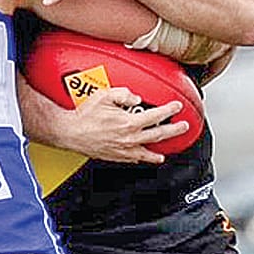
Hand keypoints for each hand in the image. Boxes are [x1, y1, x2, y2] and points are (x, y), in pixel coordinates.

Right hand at [55, 87, 188, 163]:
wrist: (69, 132)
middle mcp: (129, 139)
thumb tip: (136, 97)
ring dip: (159, 151)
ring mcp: (123, 150)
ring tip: (167, 149)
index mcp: (129, 123)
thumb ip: (123, 94)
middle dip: (174, 130)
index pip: (156, 116)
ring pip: (148, 152)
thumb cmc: (84, 115)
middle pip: (159, 135)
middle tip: (183, 126)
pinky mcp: (116, 157)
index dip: (169, 110)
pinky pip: (134, 160)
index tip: (177, 107)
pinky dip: (143, 159)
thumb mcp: (104, 96)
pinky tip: (146, 158)